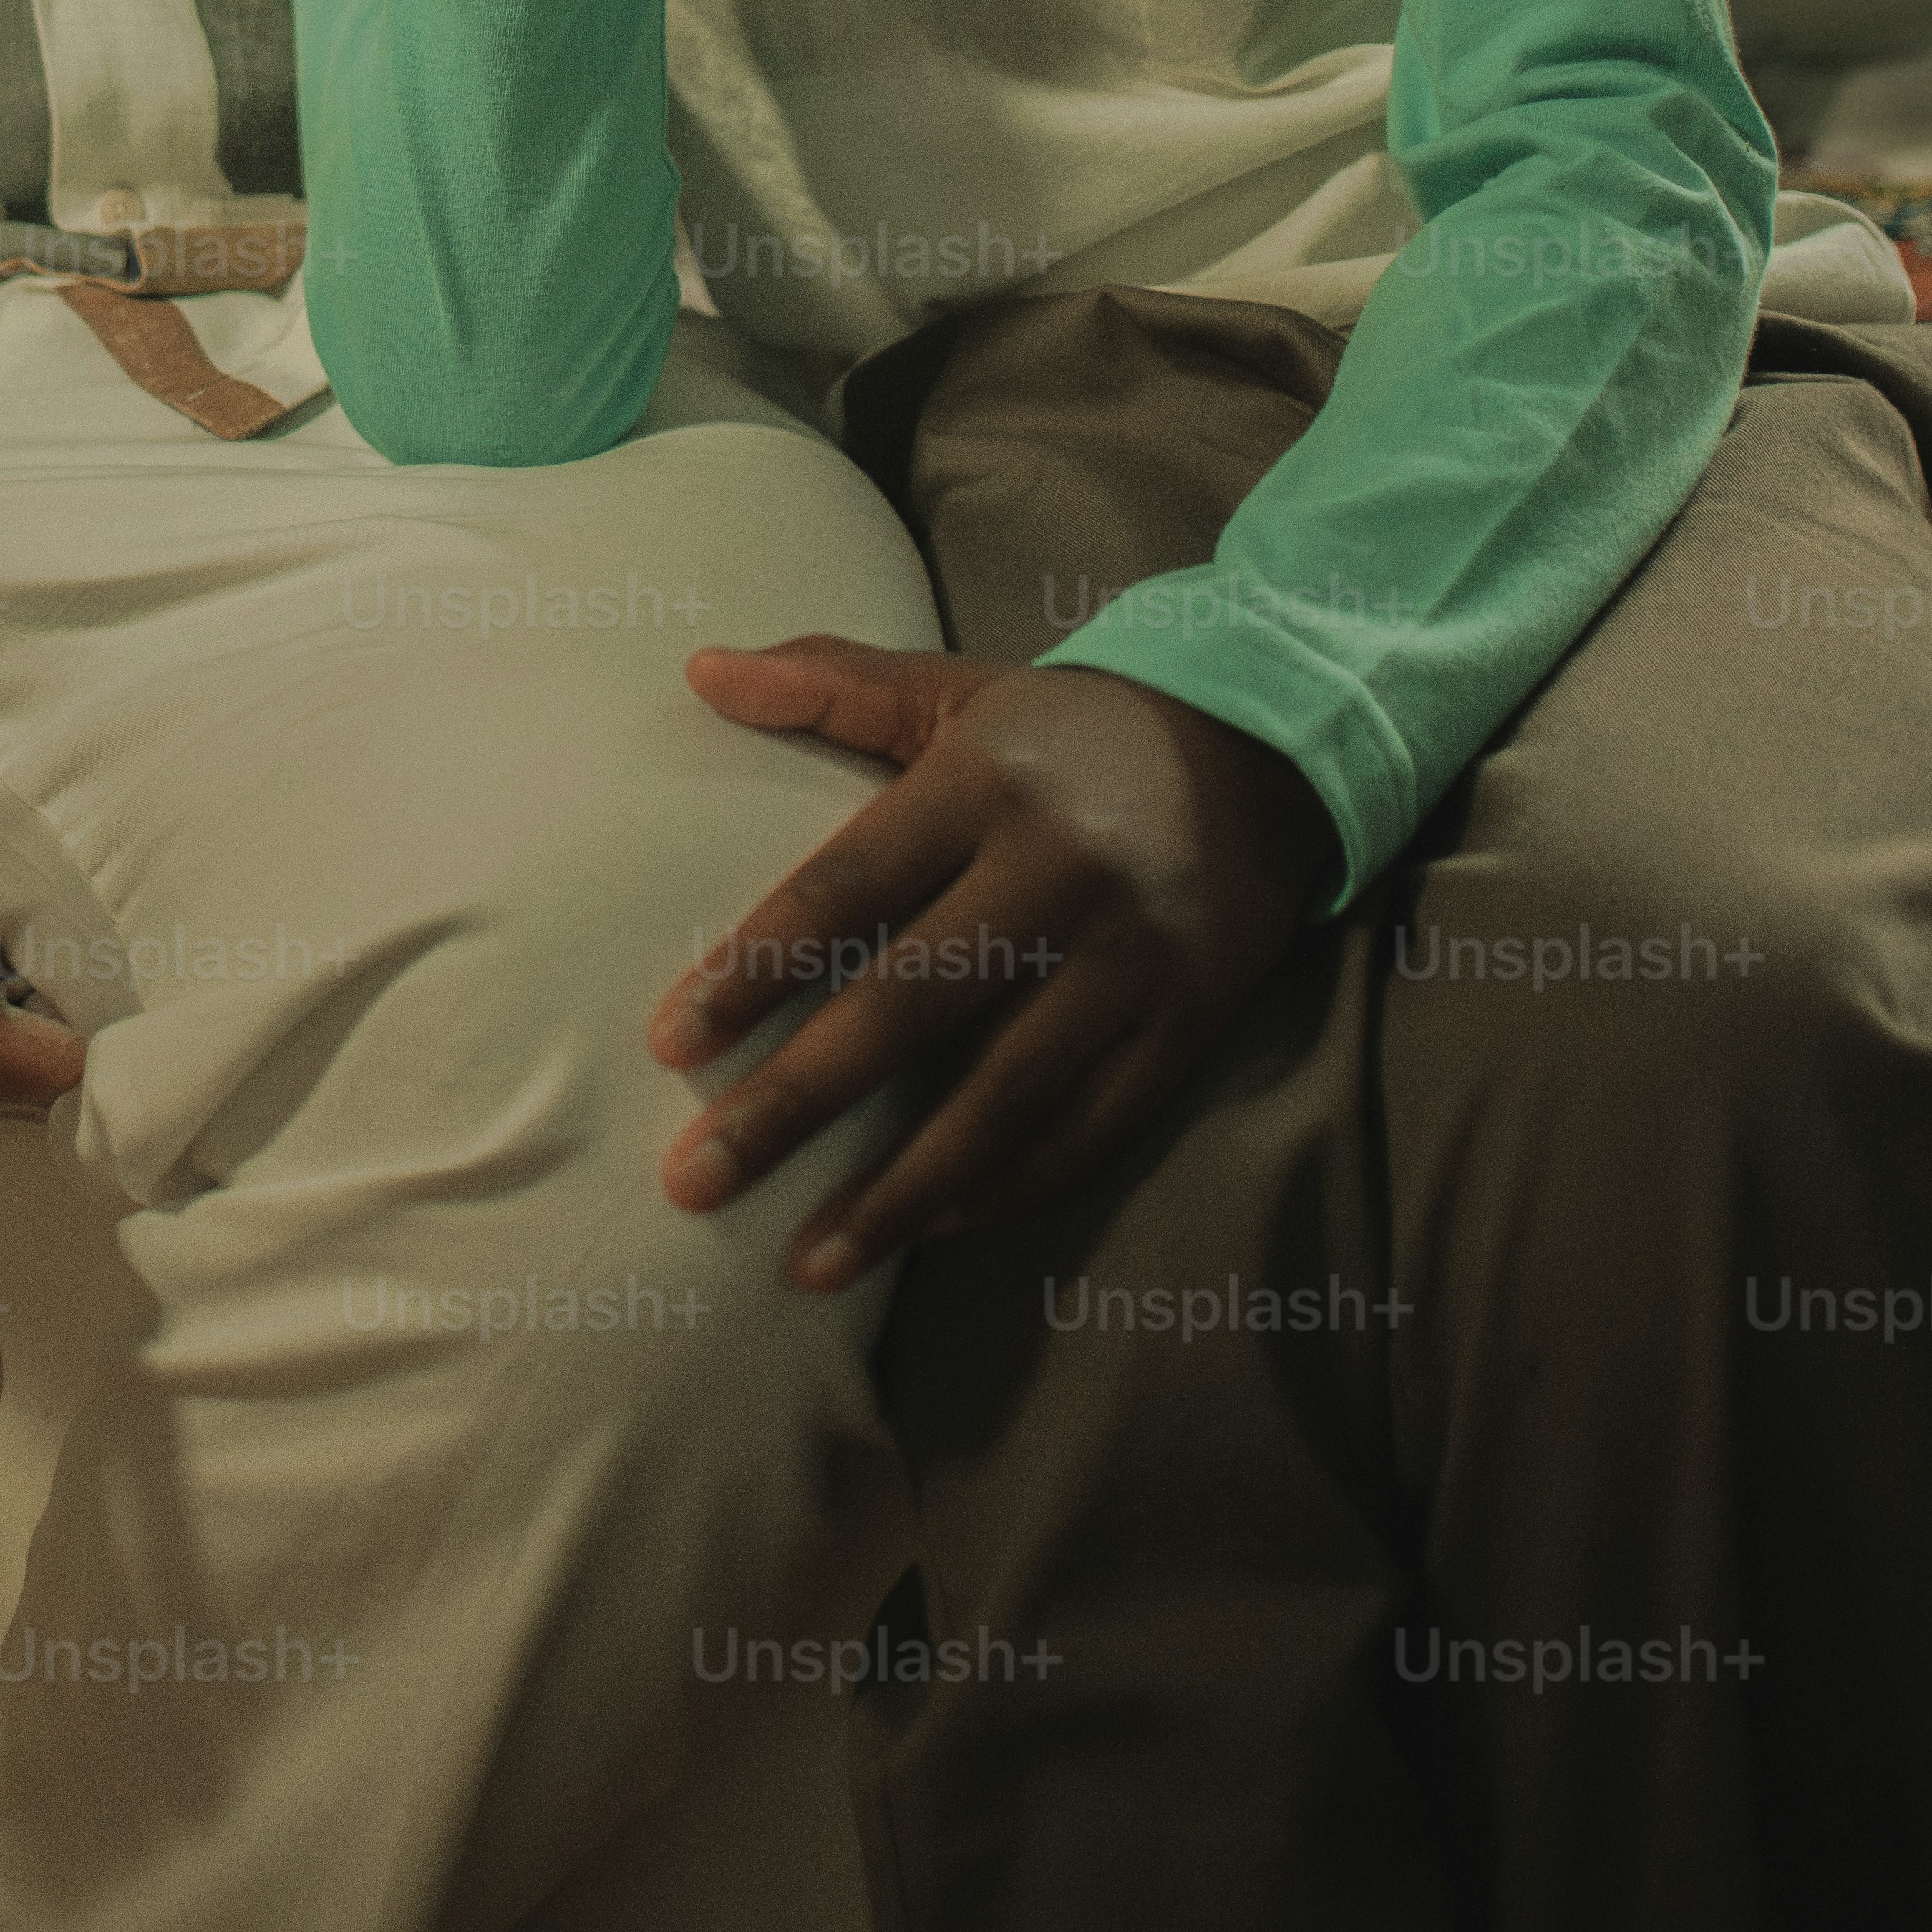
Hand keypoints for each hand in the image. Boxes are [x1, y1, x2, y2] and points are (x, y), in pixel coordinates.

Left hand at [648, 638, 1332, 1282]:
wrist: (1263, 753)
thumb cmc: (1070, 730)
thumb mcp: (956, 689)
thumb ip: (830, 680)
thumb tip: (702, 668)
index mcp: (983, 785)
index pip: (846, 886)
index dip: (755, 968)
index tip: (668, 1040)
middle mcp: (1054, 875)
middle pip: (905, 1007)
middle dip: (794, 1103)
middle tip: (693, 1178)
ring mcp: (1127, 961)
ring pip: (997, 1098)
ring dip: (895, 1191)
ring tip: (802, 1263)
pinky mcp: (1184, 1027)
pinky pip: (1087, 1131)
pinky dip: (1004, 1189)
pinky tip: (926, 1232)